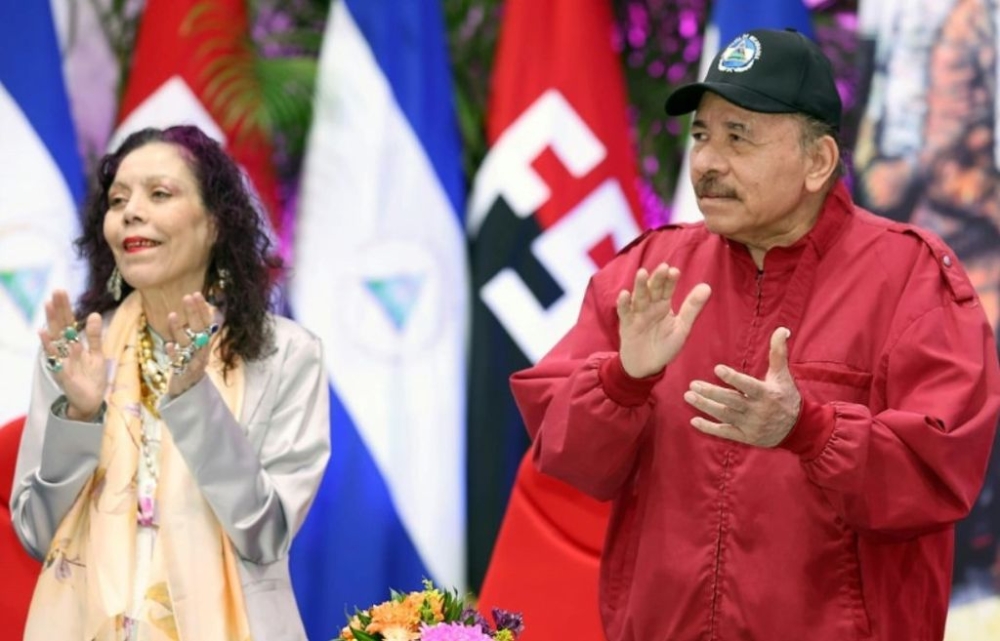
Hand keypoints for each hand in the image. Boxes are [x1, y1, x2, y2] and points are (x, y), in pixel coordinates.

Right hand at [39, 290, 105, 419]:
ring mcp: (62, 360)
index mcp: (74, 344)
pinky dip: (52, 347)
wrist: (91, 401)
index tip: (61, 291)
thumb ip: (95, 336)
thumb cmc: (92, 377)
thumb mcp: (97, 353)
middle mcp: (65, 350)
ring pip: (55, 338)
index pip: (68, 322)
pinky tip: (46, 333)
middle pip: (60, 326)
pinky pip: (57, 358)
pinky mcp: (62, 373)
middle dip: (58, 309)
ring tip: (49, 305)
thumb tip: (94, 314)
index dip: (65, 308)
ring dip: (52, 322)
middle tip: (55, 291)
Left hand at [165, 292, 218, 396]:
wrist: (189, 390)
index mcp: (204, 341)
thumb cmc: (190, 364)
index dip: (202, 308)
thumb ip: (194, 330)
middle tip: (187, 297)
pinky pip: (179, 361)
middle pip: (199, 329)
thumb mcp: (194, 346)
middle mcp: (201, 349)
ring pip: (187, 343)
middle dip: (193, 313)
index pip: (206, 322)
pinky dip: (174, 353)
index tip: (196, 294)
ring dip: (179, 329)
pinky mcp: (183, 372)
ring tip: (172, 315)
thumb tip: (193, 308)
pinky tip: (169, 345)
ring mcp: (193, 360)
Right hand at [617, 263, 710, 377]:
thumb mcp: (682, 327)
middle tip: (663, 267)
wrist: (647, 366)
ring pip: (638, 297)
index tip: (675, 271)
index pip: (667, 289)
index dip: (670, 280)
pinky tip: (625, 294)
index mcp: (663, 305)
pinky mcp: (626, 325)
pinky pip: (624, 312)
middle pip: (653, 289)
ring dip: (640, 286)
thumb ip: (692, 307)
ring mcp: (637, 314)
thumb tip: (707, 286)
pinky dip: (624, 304)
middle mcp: (649, 306)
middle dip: (657, 278)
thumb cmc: (665, 346)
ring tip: (642, 273)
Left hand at [684, 327, 800, 446]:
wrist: (798, 428)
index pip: (748, 385)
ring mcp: (751, 425)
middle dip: (711, 393)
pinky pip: (725, 432)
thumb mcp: (783, 375)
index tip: (717, 369)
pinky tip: (693, 420)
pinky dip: (709, 428)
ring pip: (725, 415)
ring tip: (688, 396)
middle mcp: (758, 410)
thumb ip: (778, 352)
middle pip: (731, 401)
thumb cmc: (786, 396)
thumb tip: (781, 329)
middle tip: (692, 384)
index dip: (733, 378)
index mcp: (766, 394)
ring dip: (705, 406)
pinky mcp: (745, 436)